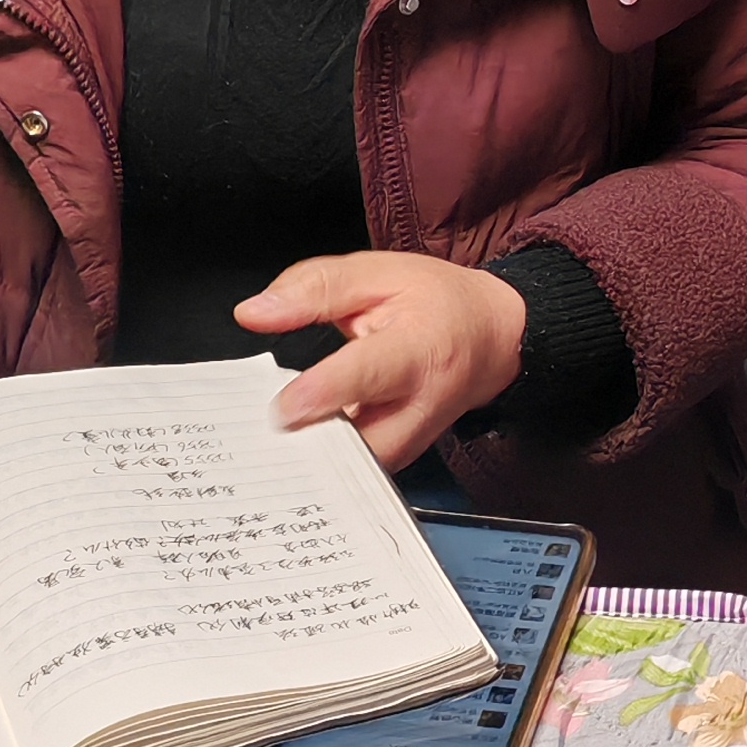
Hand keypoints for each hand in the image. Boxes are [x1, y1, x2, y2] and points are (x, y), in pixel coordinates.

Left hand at [239, 253, 528, 473]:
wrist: (492, 337)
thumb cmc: (438, 304)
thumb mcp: (378, 272)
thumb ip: (313, 288)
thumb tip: (253, 313)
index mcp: (416, 348)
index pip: (368, 374)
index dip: (323, 393)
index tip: (282, 410)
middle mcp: (420, 404)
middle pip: (365, 444)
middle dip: (313, 446)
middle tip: (263, 439)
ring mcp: (414, 438)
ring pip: (360, 469)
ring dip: (315, 462)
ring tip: (270, 449)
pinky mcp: (404, 457)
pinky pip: (360, 473)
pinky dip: (326, 465)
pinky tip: (294, 450)